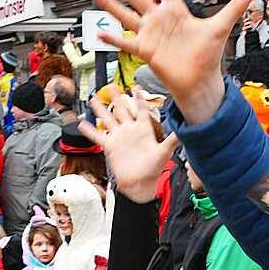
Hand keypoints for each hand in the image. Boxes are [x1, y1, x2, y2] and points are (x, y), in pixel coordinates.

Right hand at [80, 86, 178, 203]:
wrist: (141, 183)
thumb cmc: (154, 169)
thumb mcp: (165, 151)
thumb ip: (173, 139)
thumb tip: (186, 129)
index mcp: (143, 129)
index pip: (140, 109)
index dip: (139, 98)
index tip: (136, 85)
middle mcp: (130, 131)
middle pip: (122, 109)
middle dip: (117, 97)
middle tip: (112, 85)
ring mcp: (119, 137)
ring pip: (108, 119)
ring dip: (100, 109)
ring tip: (93, 99)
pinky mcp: (110, 146)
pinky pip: (98, 137)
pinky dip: (90, 131)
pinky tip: (82, 123)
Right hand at [89, 0, 255, 124]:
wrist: (200, 79)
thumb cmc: (207, 54)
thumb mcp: (221, 26)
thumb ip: (235, 7)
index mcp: (175, 11)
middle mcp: (159, 19)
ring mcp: (149, 34)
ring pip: (125, 14)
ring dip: (109, 3)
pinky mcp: (145, 50)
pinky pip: (125, 43)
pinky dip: (112, 38)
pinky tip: (99, 31)